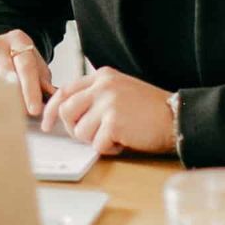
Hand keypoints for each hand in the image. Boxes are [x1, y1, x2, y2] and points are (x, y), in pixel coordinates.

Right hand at [0, 31, 54, 116]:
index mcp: (17, 39)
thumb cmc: (21, 62)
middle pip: (5, 73)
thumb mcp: (36, 67)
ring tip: (8, 117)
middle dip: (16, 97)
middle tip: (23, 115)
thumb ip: (43, 81)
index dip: (31, 90)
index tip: (35, 110)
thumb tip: (52, 100)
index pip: (25, 65)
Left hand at [41, 66, 175, 155]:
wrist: (177, 117)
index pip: (65, 90)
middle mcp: (103, 86)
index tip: (46, 124)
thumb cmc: (150, 109)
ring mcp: (108, 103)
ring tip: (116, 136)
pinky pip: (97, 144)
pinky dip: (109, 148)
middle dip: (73, 129)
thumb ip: (96, 96)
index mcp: (102, 76)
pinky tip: (125, 141)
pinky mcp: (114, 122)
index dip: (52, 109)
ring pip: (80, 131)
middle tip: (91, 136)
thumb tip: (67, 113)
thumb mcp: (120, 91)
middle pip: (66, 111)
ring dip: (96, 140)